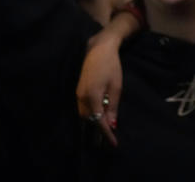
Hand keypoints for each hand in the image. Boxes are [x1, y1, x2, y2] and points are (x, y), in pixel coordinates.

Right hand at [76, 29, 122, 146]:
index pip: (98, 121)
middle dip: (99, 129)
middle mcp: (82, 97)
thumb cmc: (111, 66)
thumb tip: (112, 125)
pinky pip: (83, 108)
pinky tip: (99, 114)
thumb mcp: (116, 87)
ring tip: (105, 127)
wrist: (98, 49)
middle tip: (110, 137)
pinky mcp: (78, 90)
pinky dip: (91, 114)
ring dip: (94, 121)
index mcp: (92, 97)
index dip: (106, 134)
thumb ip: (113, 107)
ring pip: (85, 114)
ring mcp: (78, 94)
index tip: (114, 143)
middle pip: (89, 120)